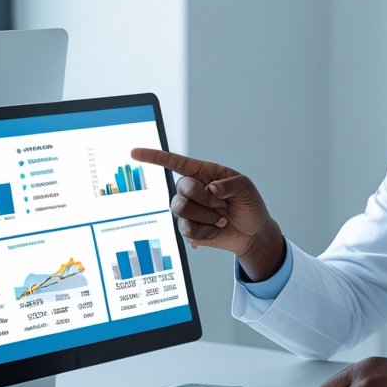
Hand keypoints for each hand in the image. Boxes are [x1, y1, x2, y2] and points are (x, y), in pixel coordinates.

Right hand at [130, 148, 284, 279]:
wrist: (253, 233)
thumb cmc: (250, 205)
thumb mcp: (246, 188)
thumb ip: (229, 184)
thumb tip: (210, 188)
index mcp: (204, 173)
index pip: (175, 163)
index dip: (154, 157)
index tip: (134, 153)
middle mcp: (192, 189)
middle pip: (181, 188)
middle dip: (204, 199)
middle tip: (222, 205)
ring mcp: (188, 209)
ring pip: (181, 209)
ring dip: (205, 216)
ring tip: (221, 219)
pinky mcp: (188, 228)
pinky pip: (186, 229)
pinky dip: (206, 231)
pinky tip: (216, 230)